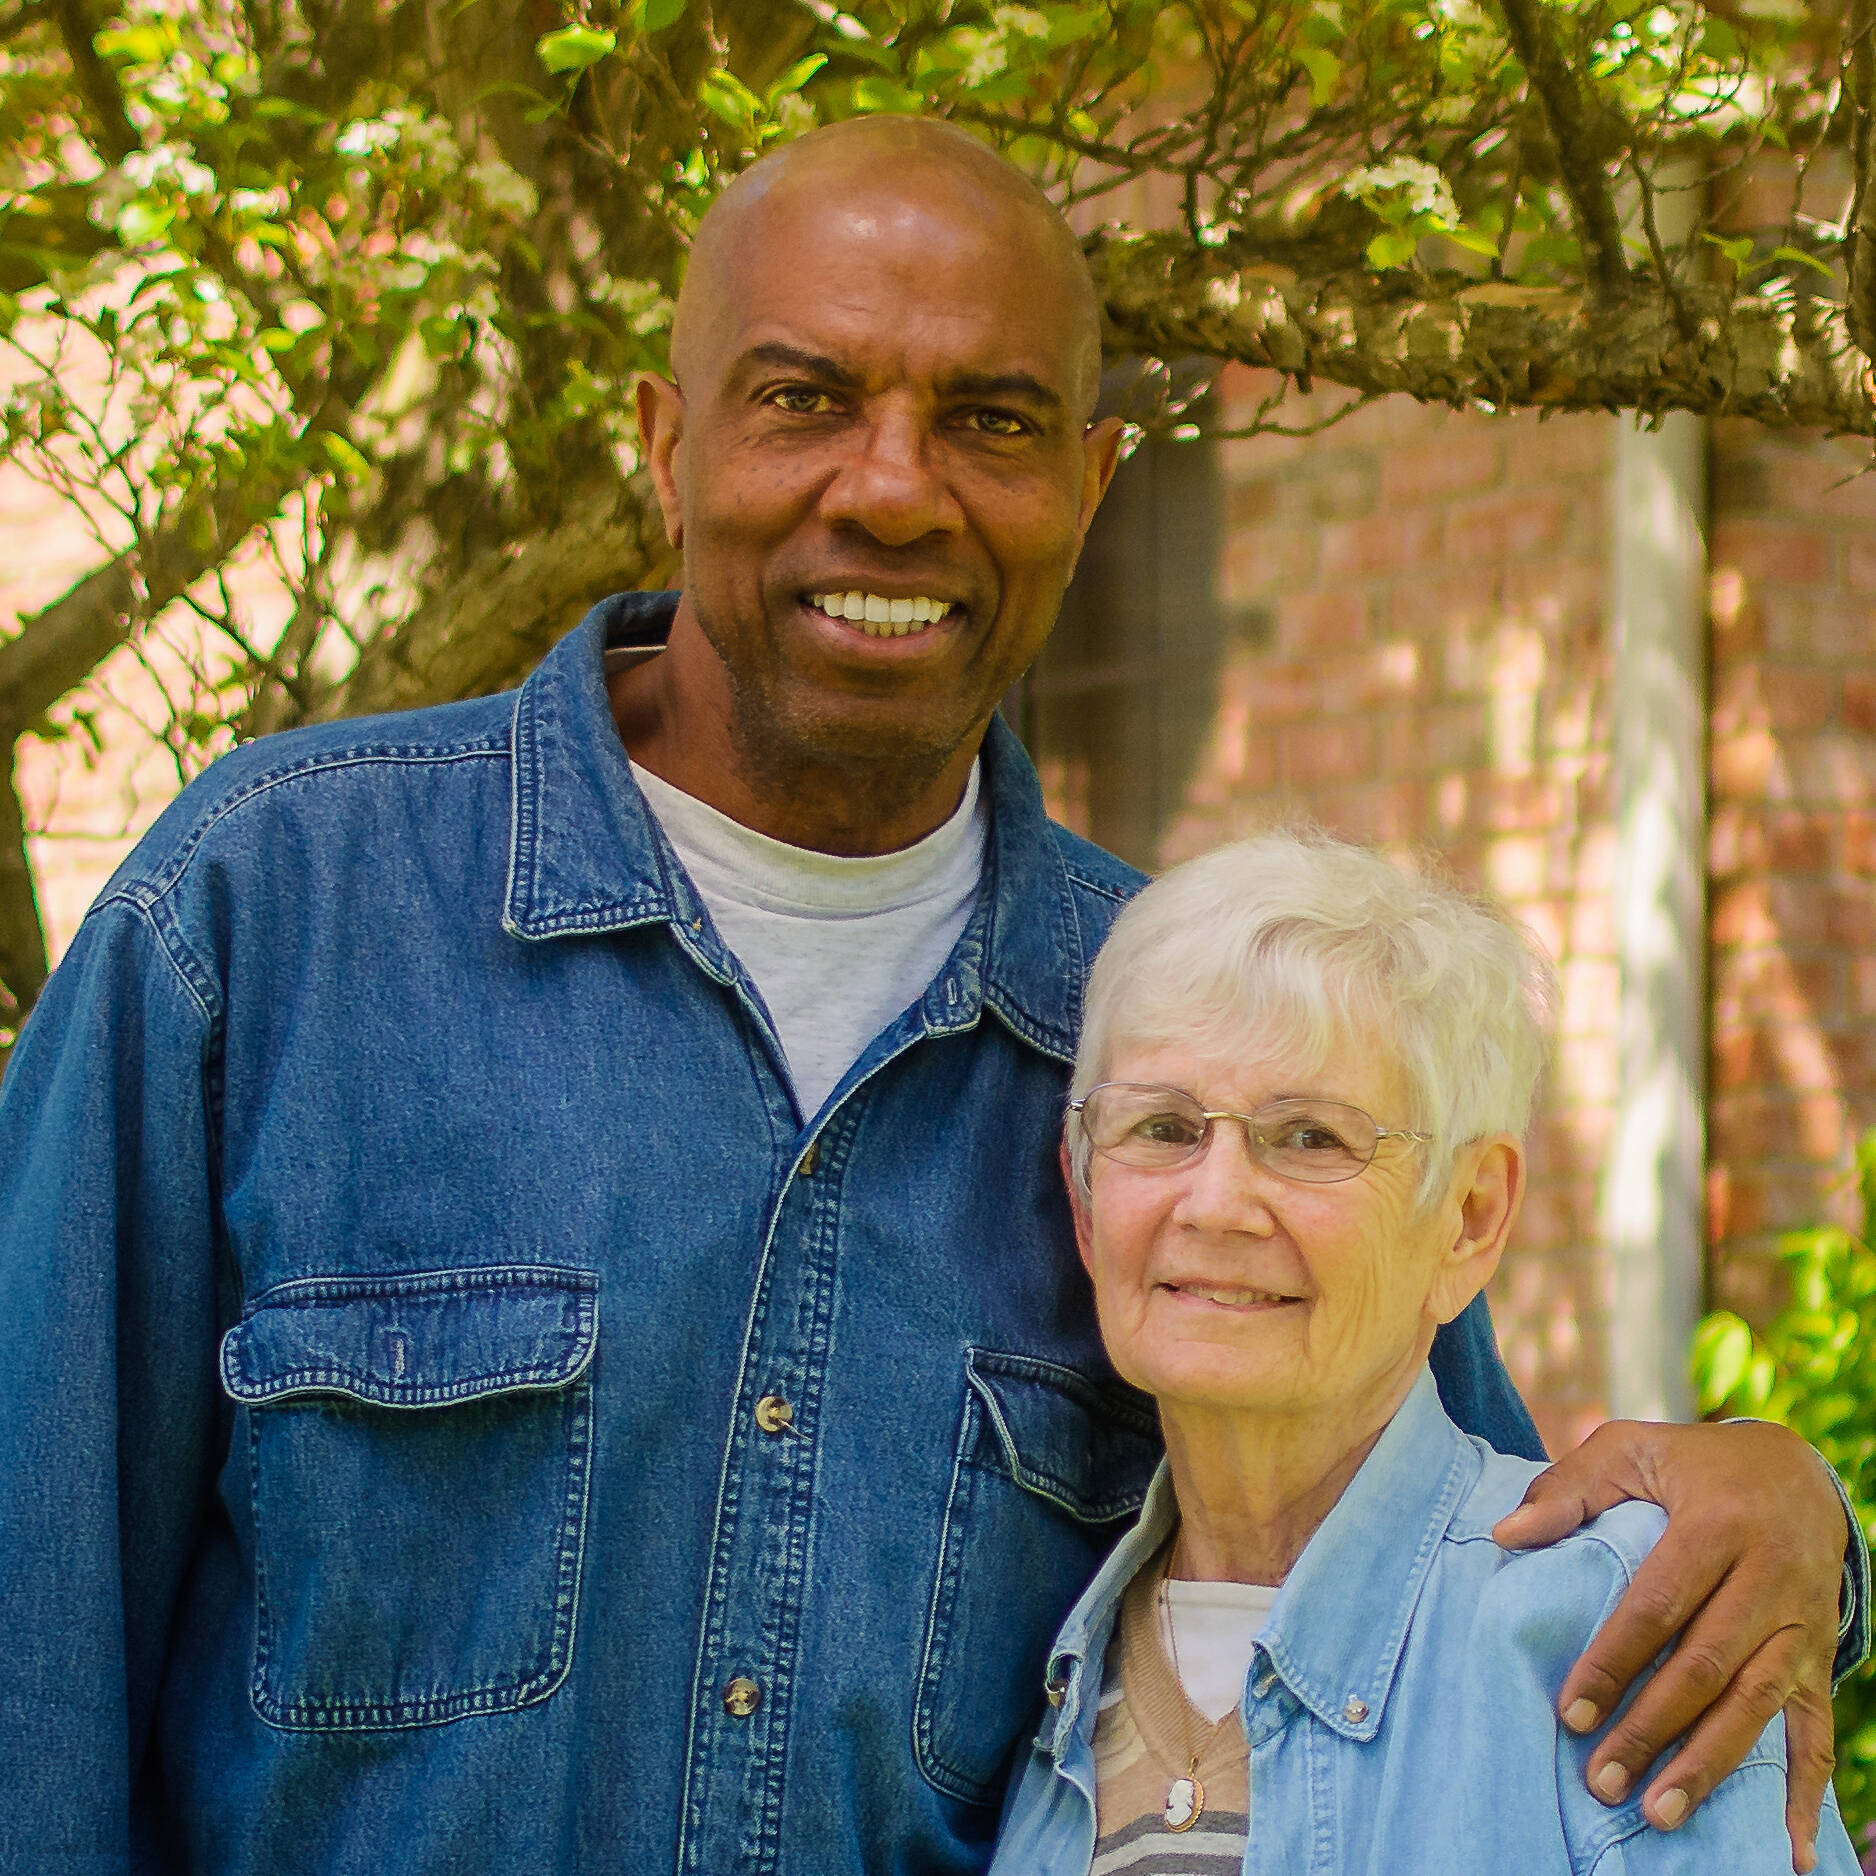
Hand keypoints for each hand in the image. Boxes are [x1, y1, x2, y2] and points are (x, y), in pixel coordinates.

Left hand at [1493, 1419, 1845, 1873]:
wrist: (1799, 1470)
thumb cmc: (1693, 1463)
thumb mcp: (1630, 1449)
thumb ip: (1567, 1486)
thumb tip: (1505, 1534)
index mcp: (1716, 1524)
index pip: (1657, 1606)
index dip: (1614, 1662)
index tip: (1571, 1713)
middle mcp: (1768, 1578)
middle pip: (1705, 1667)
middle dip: (1652, 1730)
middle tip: (1603, 1780)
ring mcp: (1802, 1624)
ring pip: (1755, 1706)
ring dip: (1708, 1767)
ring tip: (1660, 1814)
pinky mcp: (1821, 1657)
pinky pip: (1815, 1730)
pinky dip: (1805, 1794)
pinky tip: (1788, 1852)